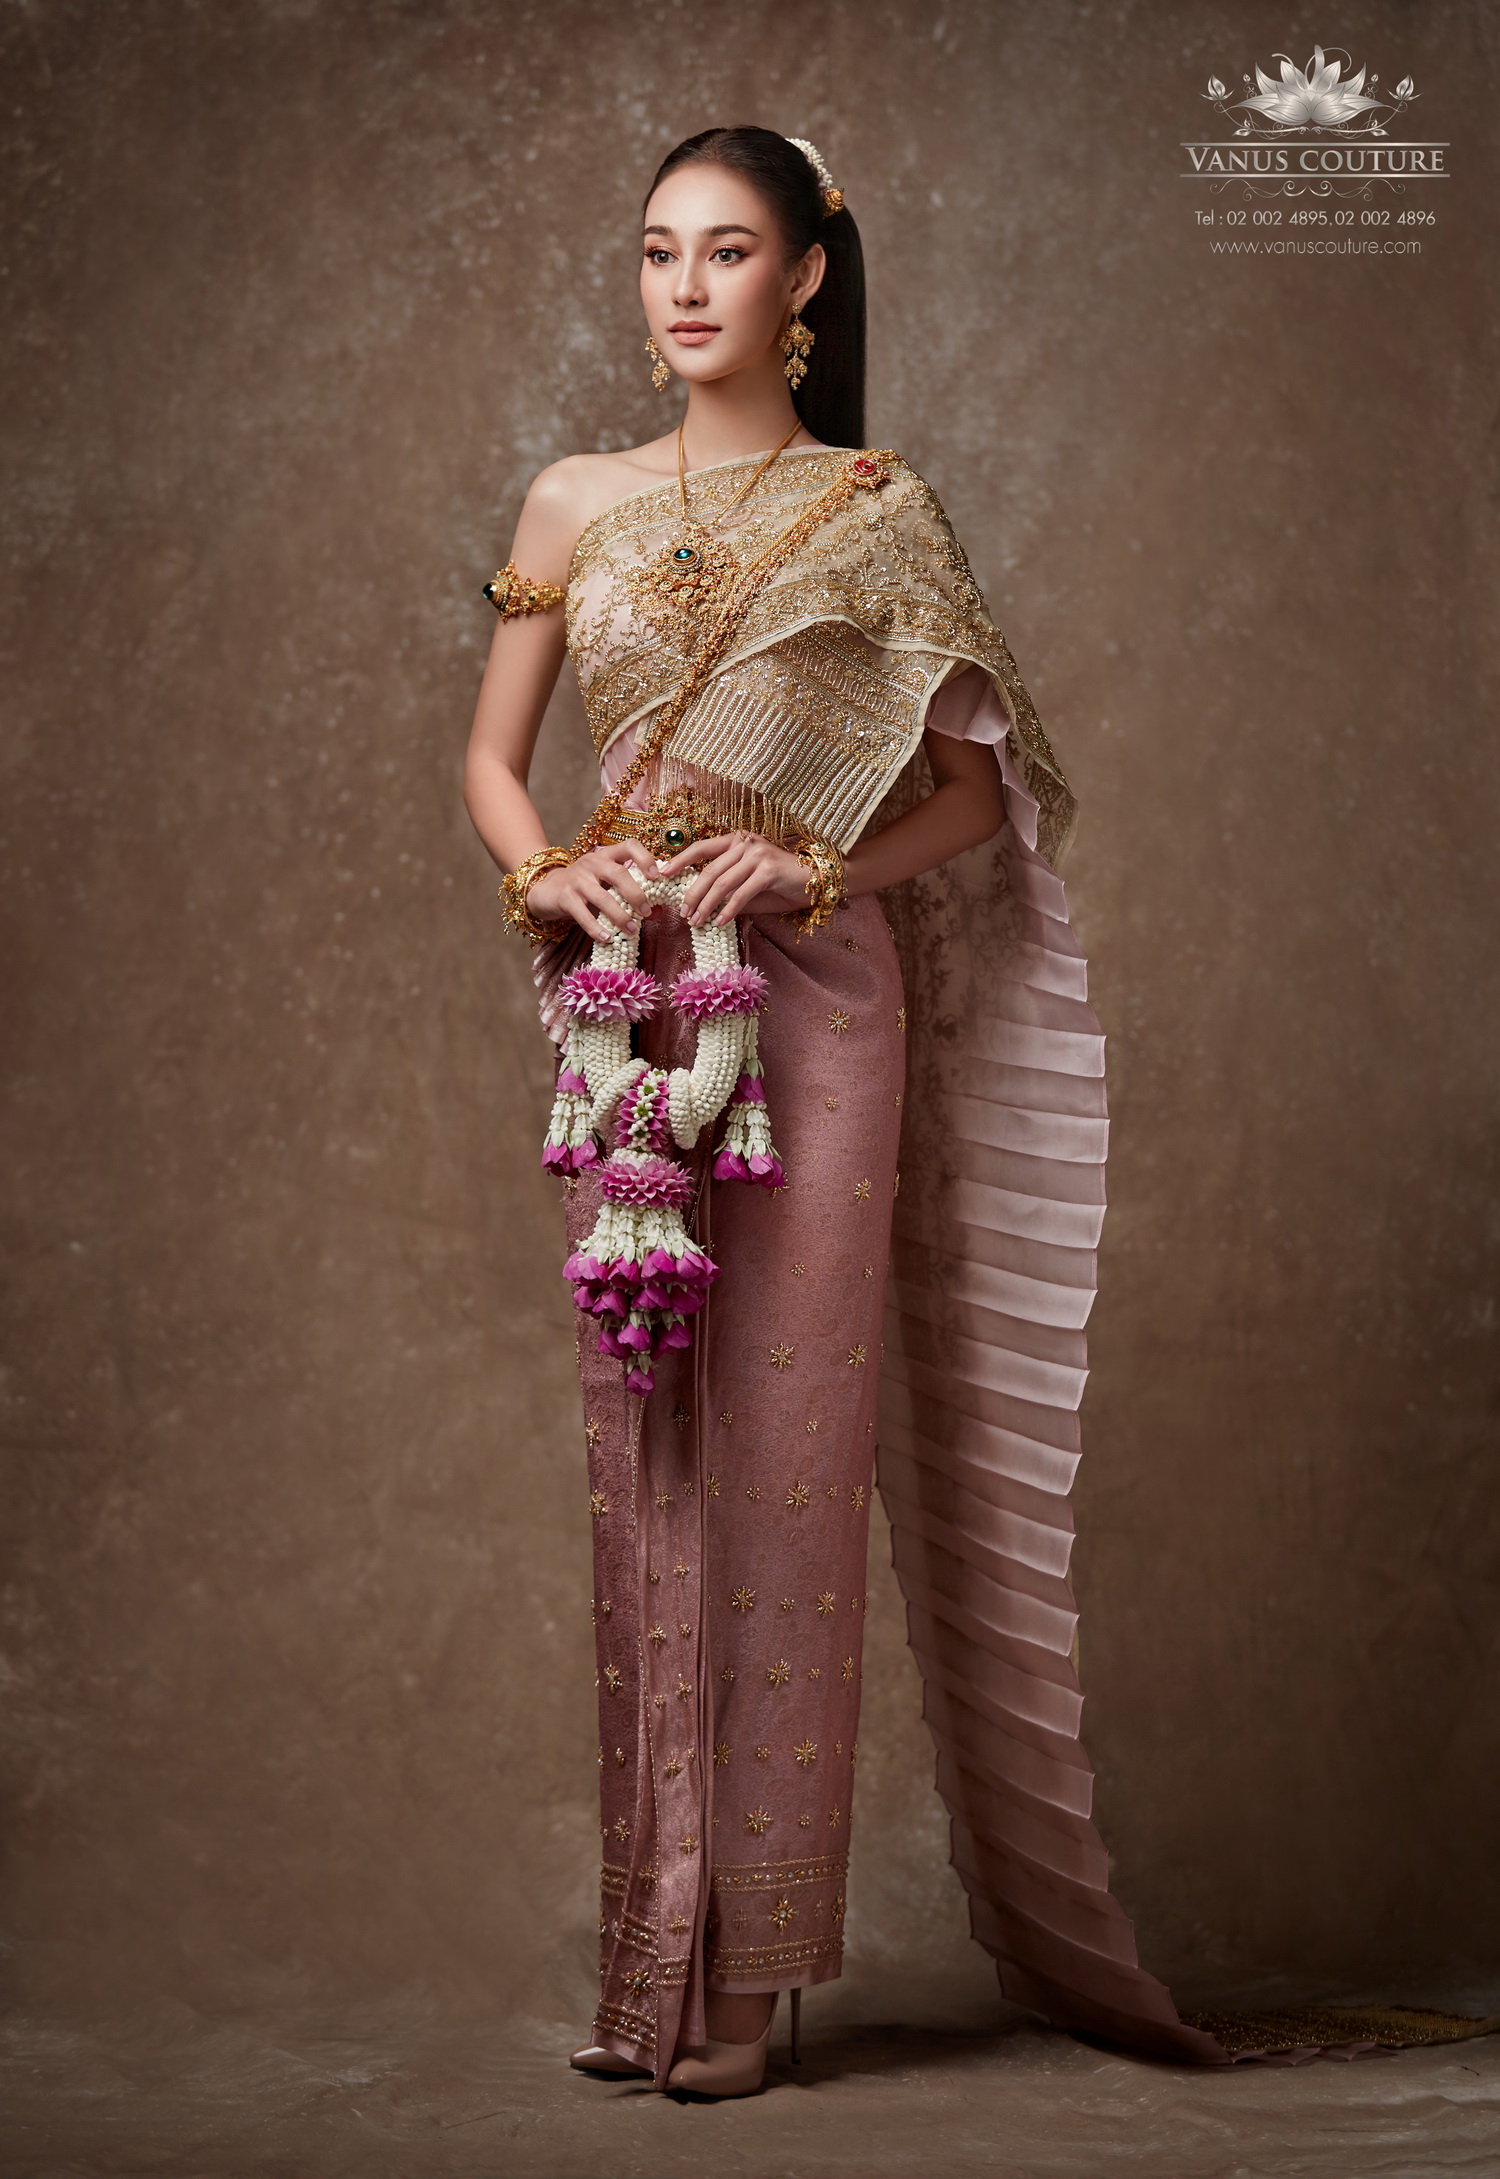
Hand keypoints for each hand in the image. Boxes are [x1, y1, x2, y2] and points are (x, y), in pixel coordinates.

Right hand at [527, 841, 653, 943]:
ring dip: (620, 915)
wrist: (546, 890)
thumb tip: (659, 912)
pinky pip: (583, 914)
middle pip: (619, 873)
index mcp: (606, 855)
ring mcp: (577, 880)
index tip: (657, 876)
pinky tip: (607, 938)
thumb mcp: (606, 886)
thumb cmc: (584, 887)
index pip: (629, 845)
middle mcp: (592, 863)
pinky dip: (596, 928)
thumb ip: (630, 895)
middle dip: (636, 894)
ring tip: (632, 930)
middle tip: (647, 912)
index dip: (645, 858)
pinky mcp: (565, 897)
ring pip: (602, 897)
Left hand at [656, 832, 810, 926]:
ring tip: (697, 921)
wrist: (815, 881)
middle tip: (684, 912)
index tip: (662, 873)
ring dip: (706, 905)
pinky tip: (719, 922)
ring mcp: (757, 855)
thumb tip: (700, 904)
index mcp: (737, 841)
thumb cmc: (781, 884)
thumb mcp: (749, 884)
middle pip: (709, 870)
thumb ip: (727, 889)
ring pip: (722, 883)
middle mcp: (745, 843)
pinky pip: (741, 894)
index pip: (701, 847)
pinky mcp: (768, 870)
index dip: (680, 860)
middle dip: (693, 894)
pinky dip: (728, 910)